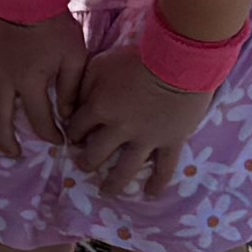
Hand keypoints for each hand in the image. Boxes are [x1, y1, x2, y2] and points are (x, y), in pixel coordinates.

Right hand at [0, 8, 83, 154]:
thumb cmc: (54, 25)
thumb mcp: (74, 56)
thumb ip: (71, 88)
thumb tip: (67, 115)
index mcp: (30, 82)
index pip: (40, 119)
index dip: (50, 134)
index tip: (59, 141)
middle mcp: (2, 81)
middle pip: (0, 121)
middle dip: (8, 142)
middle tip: (14, 153)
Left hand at [57, 51, 215, 197]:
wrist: (179, 61)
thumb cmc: (138, 58)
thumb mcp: (101, 64)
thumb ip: (83, 85)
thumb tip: (72, 106)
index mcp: (99, 109)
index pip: (77, 128)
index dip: (73, 133)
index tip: (72, 138)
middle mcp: (119, 130)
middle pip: (96, 153)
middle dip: (86, 161)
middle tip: (82, 165)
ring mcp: (146, 139)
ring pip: (126, 168)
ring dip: (113, 182)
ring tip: (106, 191)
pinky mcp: (171, 141)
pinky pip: (164, 167)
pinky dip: (158, 182)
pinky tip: (150, 193)